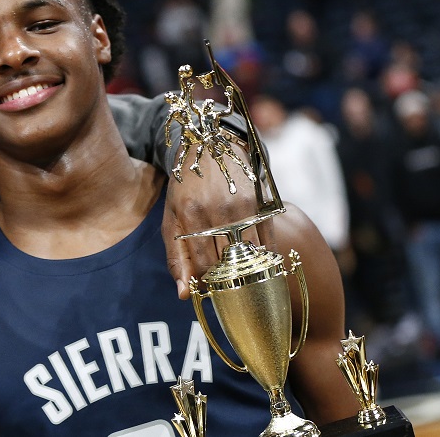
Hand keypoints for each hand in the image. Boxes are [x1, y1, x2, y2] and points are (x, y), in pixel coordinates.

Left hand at [161, 146, 263, 298]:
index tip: (208, 288)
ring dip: (247, 273)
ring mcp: (243, 207)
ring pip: (250, 255)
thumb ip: (176, 256)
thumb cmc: (185, 187)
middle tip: (226, 287)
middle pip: (227, 263)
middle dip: (226, 281)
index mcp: (190, 215)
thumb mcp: (171, 217)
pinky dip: (265, 259)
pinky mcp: (261, 203)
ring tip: (241, 279)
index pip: (203, 265)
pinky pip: (268, 242)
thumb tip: (184, 294)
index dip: (206, 282)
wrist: (210, 145)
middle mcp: (218, 211)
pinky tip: (260, 267)